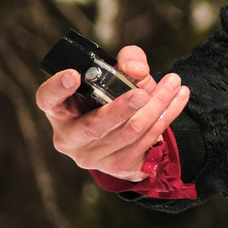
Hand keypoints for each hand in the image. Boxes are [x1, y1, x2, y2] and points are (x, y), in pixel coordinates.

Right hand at [36, 46, 187, 181]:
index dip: (57, 88)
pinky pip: (148, 139)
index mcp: (60, 111)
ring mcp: (92, 156)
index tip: (74, 75)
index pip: (47, 99)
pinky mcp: (118, 165)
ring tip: (174, 83)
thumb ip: (127, 62)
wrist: (129, 136)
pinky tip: (179, 98)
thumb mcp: (118, 78)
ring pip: (130, 131)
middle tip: (142, 93)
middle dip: (121, 109)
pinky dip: (167, 115)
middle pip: (94, 125)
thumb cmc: (115, 98)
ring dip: (158, 105)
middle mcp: (70, 137)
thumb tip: (134, 68)